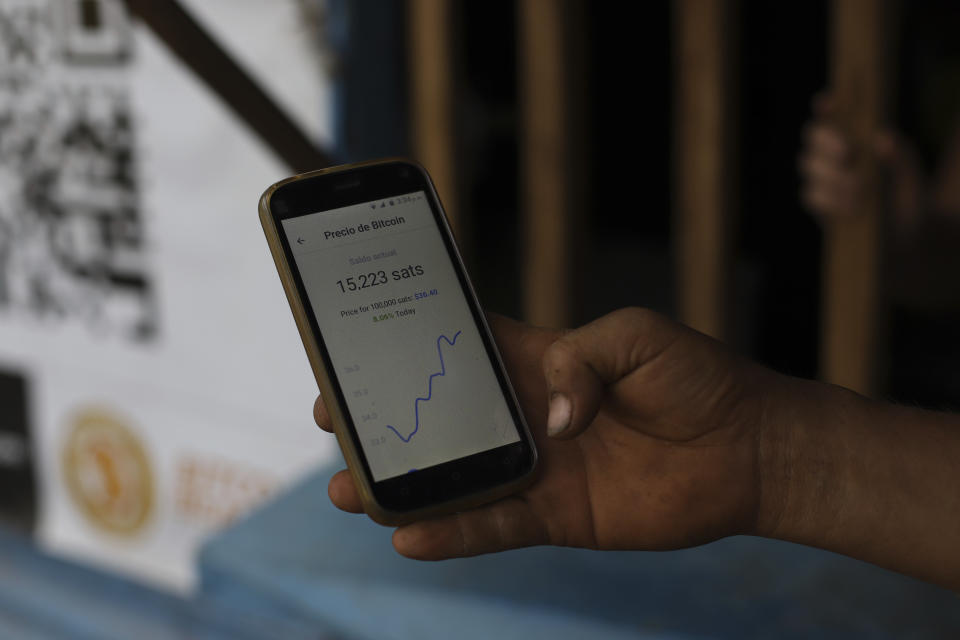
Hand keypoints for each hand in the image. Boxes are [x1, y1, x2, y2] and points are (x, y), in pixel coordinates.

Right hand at [314, 308, 785, 559]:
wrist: (748, 446)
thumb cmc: (696, 378)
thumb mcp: (636, 337)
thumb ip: (579, 361)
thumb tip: (548, 420)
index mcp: (537, 362)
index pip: (458, 352)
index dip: (406, 351)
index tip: (354, 349)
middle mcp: (526, 415)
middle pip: (440, 419)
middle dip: (387, 422)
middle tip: (335, 422)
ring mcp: (538, 468)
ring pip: (454, 479)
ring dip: (402, 486)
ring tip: (349, 489)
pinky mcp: (557, 516)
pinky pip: (495, 527)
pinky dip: (453, 532)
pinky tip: (409, 536)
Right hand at [798, 92, 925, 235]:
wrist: (905, 237)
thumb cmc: (910, 199)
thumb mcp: (913, 174)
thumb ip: (900, 156)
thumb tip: (882, 139)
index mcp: (855, 139)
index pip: (832, 117)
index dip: (825, 108)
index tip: (828, 102)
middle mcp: (834, 155)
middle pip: (812, 138)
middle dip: (827, 143)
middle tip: (849, 154)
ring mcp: (822, 180)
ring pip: (808, 166)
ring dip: (832, 175)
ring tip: (859, 190)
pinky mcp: (818, 205)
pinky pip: (810, 194)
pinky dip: (828, 199)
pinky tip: (848, 207)